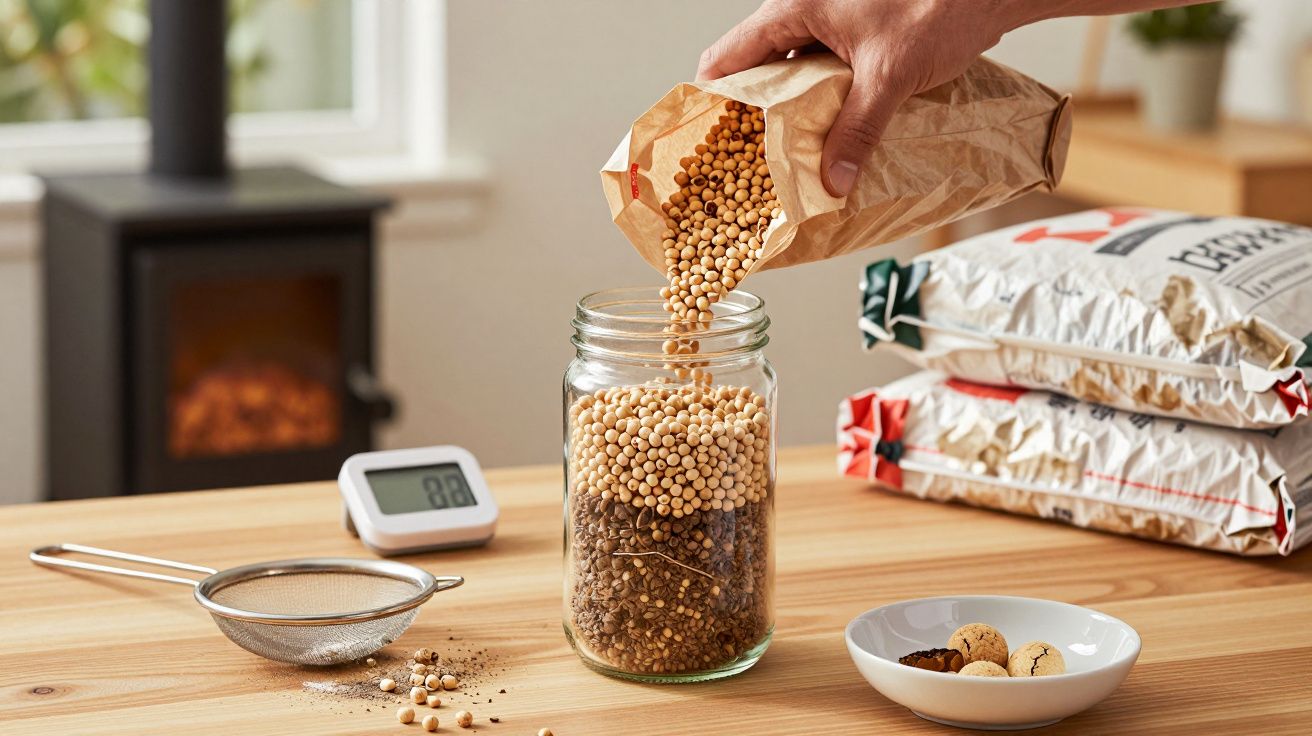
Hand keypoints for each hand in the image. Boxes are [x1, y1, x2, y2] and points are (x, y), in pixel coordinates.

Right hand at [697, 0, 1016, 196]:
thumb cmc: (938, 8)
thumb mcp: (889, 76)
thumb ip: (857, 131)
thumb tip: (832, 182)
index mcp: (797, 6)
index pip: (731, 54)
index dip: (715, 96)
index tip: (709, 138)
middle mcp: (805, 9)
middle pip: (759, 67)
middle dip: (755, 113)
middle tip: (749, 159)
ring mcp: (830, 21)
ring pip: (793, 72)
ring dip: (792, 112)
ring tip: (788, 157)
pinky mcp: (854, 35)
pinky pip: (822, 72)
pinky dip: (821, 102)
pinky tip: (827, 137)